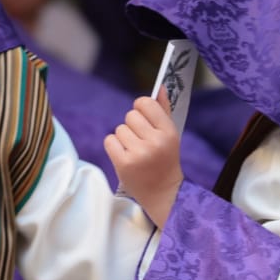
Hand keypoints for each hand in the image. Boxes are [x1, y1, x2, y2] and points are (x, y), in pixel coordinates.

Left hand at [105, 96, 184, 229]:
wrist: (163, 193)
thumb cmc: (165, 159)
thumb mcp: (170, 135)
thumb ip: (163, 110)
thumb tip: (160, 87)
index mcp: (168, 132)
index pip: (145, 103)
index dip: (141, 108)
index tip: (144, 118)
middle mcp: (154, 141)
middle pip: (130, 115)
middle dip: (132, 126)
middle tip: (141, 140)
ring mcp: (138, 153)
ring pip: (119, 129)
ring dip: (123, 138)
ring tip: (134, 151)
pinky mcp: (124, 164)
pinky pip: (109, 140)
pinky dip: (114, 147)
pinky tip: (124, 156)